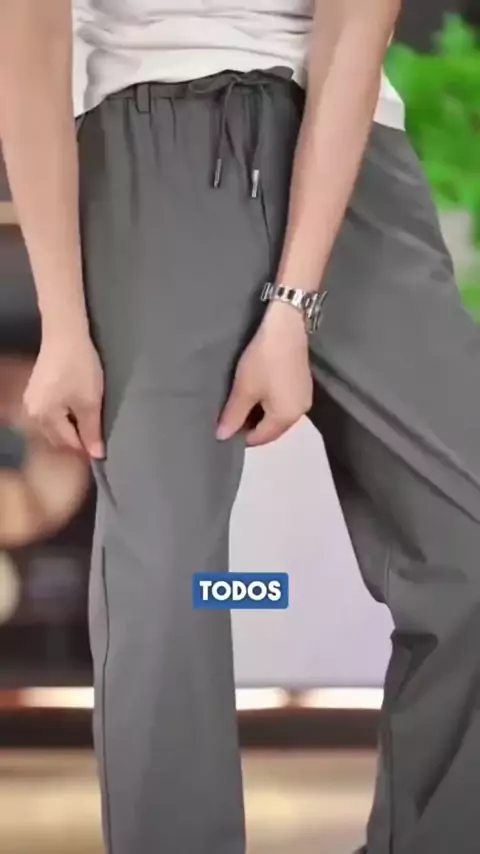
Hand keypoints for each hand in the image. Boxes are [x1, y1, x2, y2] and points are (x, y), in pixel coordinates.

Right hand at [23, 329, 104, 457]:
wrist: (65, 335)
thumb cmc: (79, 369)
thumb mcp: (90, 402)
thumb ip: (92, 430)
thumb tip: (97, 455)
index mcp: (44, 418)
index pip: (68, 443)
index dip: (86, 448)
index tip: (102, 449)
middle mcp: (32, 414)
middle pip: (57, 437)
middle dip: (76, 440)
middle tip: (97, 438)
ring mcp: (31, 402)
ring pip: (53, 427)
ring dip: (69, 430)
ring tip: (88, 427)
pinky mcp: (35, 392)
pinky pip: (49, 415)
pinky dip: (63, 419)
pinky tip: (76, 414)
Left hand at [217, 302, 312, 446]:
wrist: (286, 327)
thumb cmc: (263, 360)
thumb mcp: (244, 389)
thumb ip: (233, 415)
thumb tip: (222, 437)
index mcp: (285, 418)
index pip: (260, 438)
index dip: (240, 437)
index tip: (223, 428)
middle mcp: (300, 414)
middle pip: (272, 430)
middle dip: (251, 427)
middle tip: (230, 417)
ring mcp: (304, 400)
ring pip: (278, 418)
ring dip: (260, 416)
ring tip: (241, 405)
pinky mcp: (304, 386)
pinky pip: (284, 406)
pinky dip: (270, 405)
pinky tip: (258, 394)